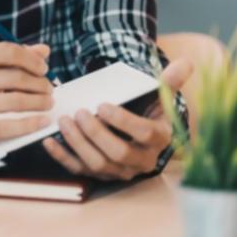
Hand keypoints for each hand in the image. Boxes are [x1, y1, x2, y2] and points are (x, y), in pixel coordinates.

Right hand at [0, 42, 54, 141]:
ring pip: (16, 102)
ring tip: (47, 103)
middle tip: (49, 90)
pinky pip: (7, 126)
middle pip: (16, 78)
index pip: (10, 52)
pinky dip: (30, 124)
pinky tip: (41, 121)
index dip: (33, 60)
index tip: (43, 69)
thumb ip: (11, 57)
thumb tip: (44, 51)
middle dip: (40, 84)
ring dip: (39, 103)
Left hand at [42, 58, 191, 180]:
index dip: (123, 121)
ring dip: (77, 142)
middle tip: (79, 112)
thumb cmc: (147, 111)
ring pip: (97, 163)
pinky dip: (62, 156)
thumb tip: (186, 62)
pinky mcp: (99, 174)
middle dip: (96, 133)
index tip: (102, 105)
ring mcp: (118, 170)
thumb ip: (170, 81)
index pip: (144, 134)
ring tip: (63, 120)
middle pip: (118, 152)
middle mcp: (141, 160)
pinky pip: (79, 169)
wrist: (137, 133)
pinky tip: (50, 140)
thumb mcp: (160, 96)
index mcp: (159, 139)